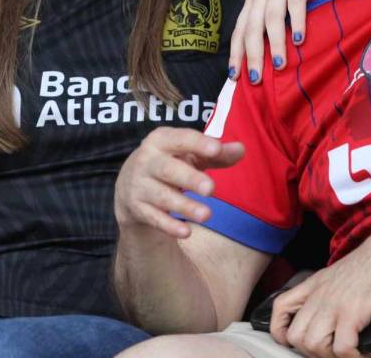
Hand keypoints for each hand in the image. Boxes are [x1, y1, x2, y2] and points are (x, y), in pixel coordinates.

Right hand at [114, 127, 244, 238]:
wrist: (129, 185)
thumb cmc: (170, 163)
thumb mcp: (190, 154)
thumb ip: (216, 154)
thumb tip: (241, 150)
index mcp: (160, 140)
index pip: (180, 139)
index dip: (198, 143)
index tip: (217, 149)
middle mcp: (146, 161)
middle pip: (168, 169)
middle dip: (190, 178)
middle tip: (211, 189)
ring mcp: (139, 185)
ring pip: (162, 196)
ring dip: (184, 206)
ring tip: (207, 214)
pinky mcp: (137, 207)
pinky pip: (154, 218)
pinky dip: (169, 226)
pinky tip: (186, 232)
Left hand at [229, 0, 336, 83]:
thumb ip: (271, 17)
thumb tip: (271, 51)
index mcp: (254, 0)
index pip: (239, 30)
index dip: (235, 53)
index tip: (234, 77)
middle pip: (251, 27)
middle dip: (252, 54)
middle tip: (256, 79)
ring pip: (271, 17)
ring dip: (274, 42)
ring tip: (279, 64)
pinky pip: (295, 2)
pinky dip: (296, 20)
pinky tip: (300, 38)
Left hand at [269, 215, 370, 356]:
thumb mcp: (338, 275)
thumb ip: (328, 294)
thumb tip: (329, 319)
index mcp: (313, 285)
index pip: (280, 307)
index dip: (279, 330)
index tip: (292, 342)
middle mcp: (318, 295)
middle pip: (295, 335)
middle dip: (310, 351)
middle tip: (330, 351)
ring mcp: (334, 304)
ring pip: (313, 345)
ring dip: (330, 356)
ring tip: (346, 353)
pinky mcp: (352, 313)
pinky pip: (342, 348)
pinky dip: (351, 357)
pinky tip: (361, 353)